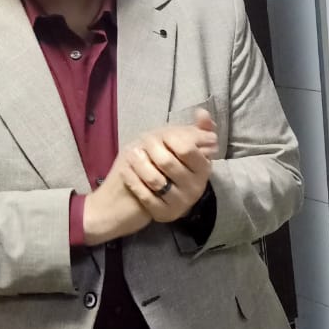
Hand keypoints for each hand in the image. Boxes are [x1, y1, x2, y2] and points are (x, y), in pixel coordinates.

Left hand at [120, 110, 217, 224]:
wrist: (148, 193)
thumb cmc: (167, 163)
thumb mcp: (180, 143)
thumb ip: (196, 129)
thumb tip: (202, 113)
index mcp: (203, 168)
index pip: (186, 148)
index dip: (169, 139)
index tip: (157, 135)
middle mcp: (196, 187)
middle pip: (167, 162)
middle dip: (149, 149)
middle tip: (138, 143)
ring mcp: (181, 203)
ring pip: (155, 180)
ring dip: (138, 164)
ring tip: (130, 154)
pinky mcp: (165, 215)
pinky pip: (145, 196)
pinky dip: (133, 181)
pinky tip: (125, 172)